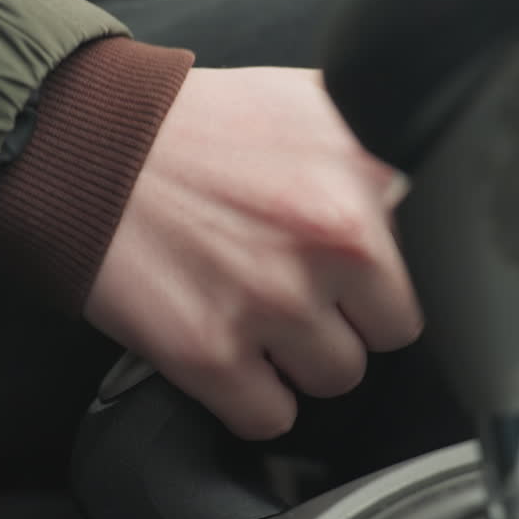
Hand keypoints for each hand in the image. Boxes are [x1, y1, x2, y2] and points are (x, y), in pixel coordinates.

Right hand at [83, 66, 422, 439]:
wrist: (88, 148)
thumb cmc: (194, 129)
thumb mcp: (304, 101)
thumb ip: (372, 150)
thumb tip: (418, 196)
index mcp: (365, 173)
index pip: (431, 264)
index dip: (384, 268)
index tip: (354, 269)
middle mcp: (333, 239)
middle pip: (388, 333)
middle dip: (347, 318)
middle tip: (299, 290)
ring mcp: (274, 300)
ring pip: (335, 378)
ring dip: (300, 359)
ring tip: (257, 313)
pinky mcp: (212, 352)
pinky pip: (271, 416)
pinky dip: (251, 396)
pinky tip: (230, 349)